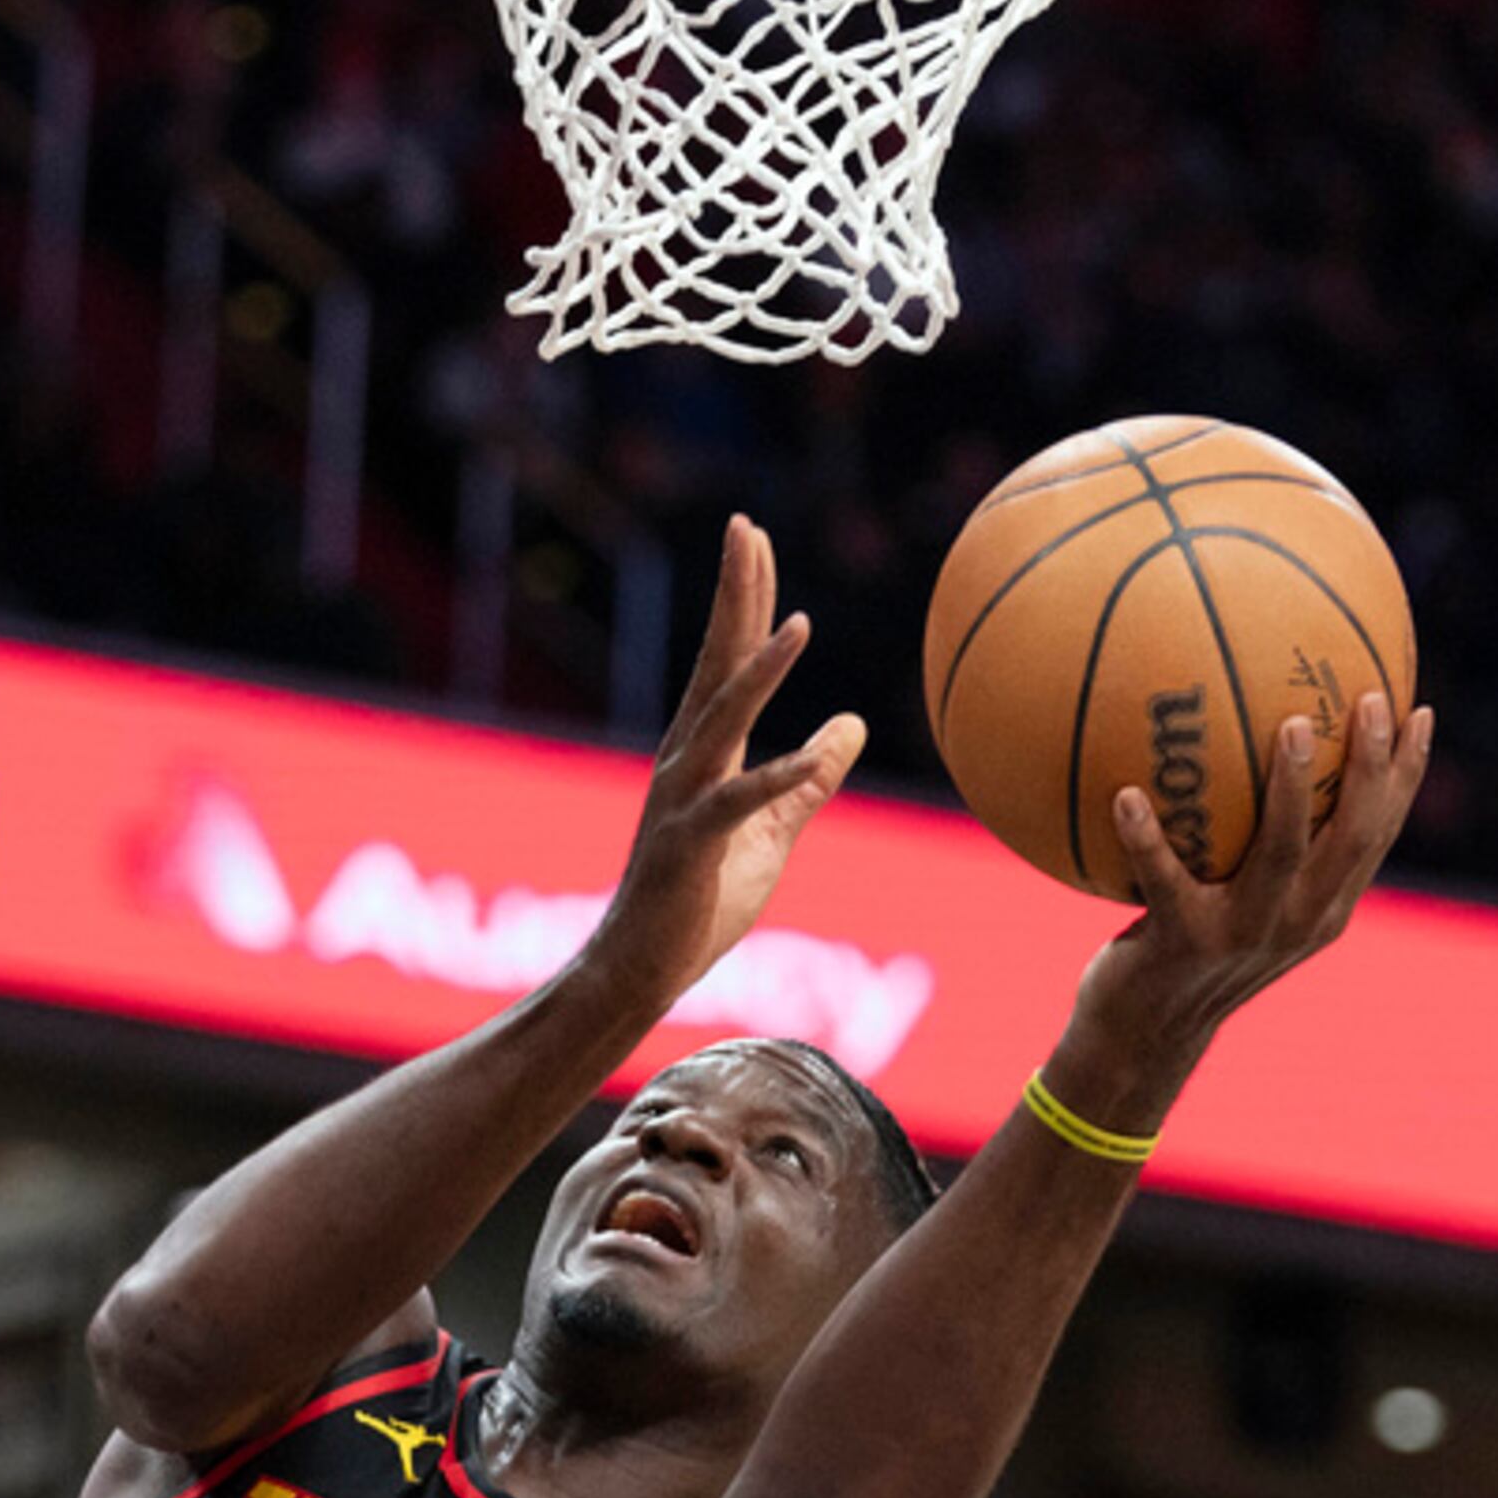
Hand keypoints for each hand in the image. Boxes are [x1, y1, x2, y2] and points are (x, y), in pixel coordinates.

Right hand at [588, 519, 866, 1003]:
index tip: (755, 536)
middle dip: (735, 596)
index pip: (730, 658)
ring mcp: (684, 799)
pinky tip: (813, 752)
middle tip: (745, 529)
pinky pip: (738, 805)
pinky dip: (777, 778)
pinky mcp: (691, 847)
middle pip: (717, 663)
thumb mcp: (773, 830)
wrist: (641, 968)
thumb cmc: (700, 900)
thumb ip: (811, 778)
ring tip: (796, 622)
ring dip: (760, 673)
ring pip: (724, 722)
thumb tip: (856, 723)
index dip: (747, 598)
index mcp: (708, 750)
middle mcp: (687, 759)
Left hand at [1064, 691, 1431, 1108]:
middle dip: (1371, 769)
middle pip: (1351, 838)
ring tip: (1293, 725)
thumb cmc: (1186, 950)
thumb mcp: (1239, 903)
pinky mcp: (1183, 943)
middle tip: (1374, 699)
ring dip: (1291, 788)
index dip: (1404, 777)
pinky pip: (1164, 878)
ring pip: (1281, 853)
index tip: (1418, 711)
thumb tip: (1252, 745)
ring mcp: (1243, 935)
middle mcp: (1296, 923)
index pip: (1377, 836)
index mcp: (1322, 911)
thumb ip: (1260, 845)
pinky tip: (1125, 793)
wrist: (1143, 1036)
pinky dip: (1146, 837)